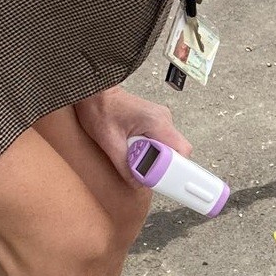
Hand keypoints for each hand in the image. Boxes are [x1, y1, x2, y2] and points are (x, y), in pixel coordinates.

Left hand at [73, 86, 192, 183]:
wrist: (94, 93)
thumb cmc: (100, 109)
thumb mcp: (109, 142)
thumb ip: (124, 165)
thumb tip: (136, 182)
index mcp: (156, 122)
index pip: (181, 150)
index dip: (175, 168)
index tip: (162, 178)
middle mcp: (163, 119)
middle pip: (178, 151)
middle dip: (164, 165)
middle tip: (144, 169)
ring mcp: (161, 119)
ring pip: (170, 147)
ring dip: (156, 157)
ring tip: (134, 154)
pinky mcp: (155, 121)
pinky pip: (161, 141)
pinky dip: (151, 150)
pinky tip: (134, 147)